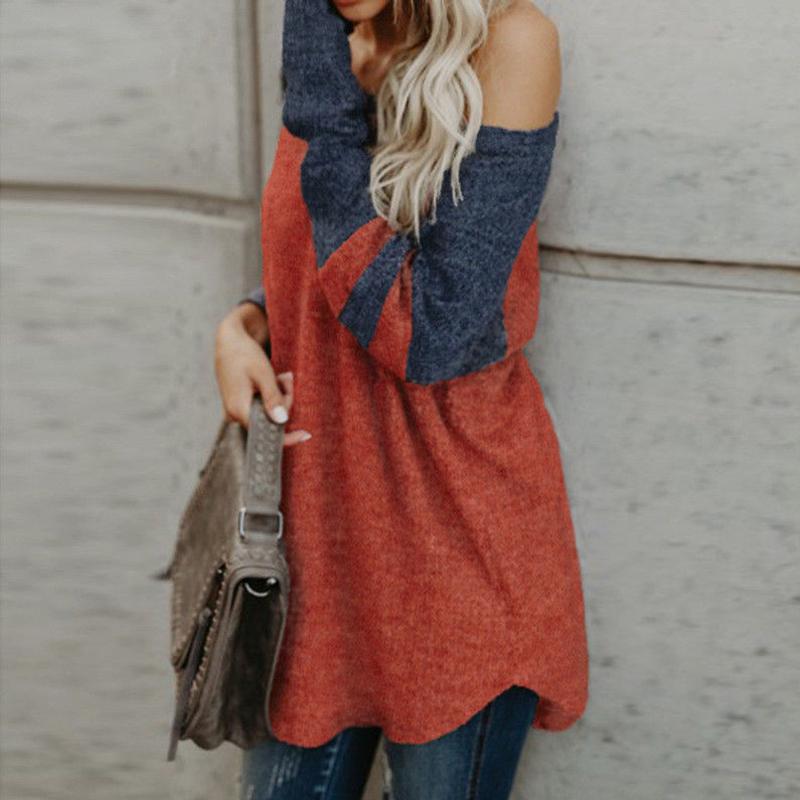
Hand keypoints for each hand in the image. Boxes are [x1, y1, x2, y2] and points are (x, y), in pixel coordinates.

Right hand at [214, 303, 311, 446]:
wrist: (229, 341)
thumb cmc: (244, 354)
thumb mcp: (263, 373)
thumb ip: (273, 398)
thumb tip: (282, 421)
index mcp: (239, 409)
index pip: (266, 432)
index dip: (287, 436)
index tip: (305, 435)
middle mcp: (235, 414)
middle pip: (271, 421)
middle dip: (285, 402)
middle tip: (286, 378)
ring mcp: (237, 410)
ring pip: (269, 412)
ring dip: (280, 396)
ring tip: (280, 376)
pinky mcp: (242, 405)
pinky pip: (263, 407)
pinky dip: (273, 395)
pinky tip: (274, 380)